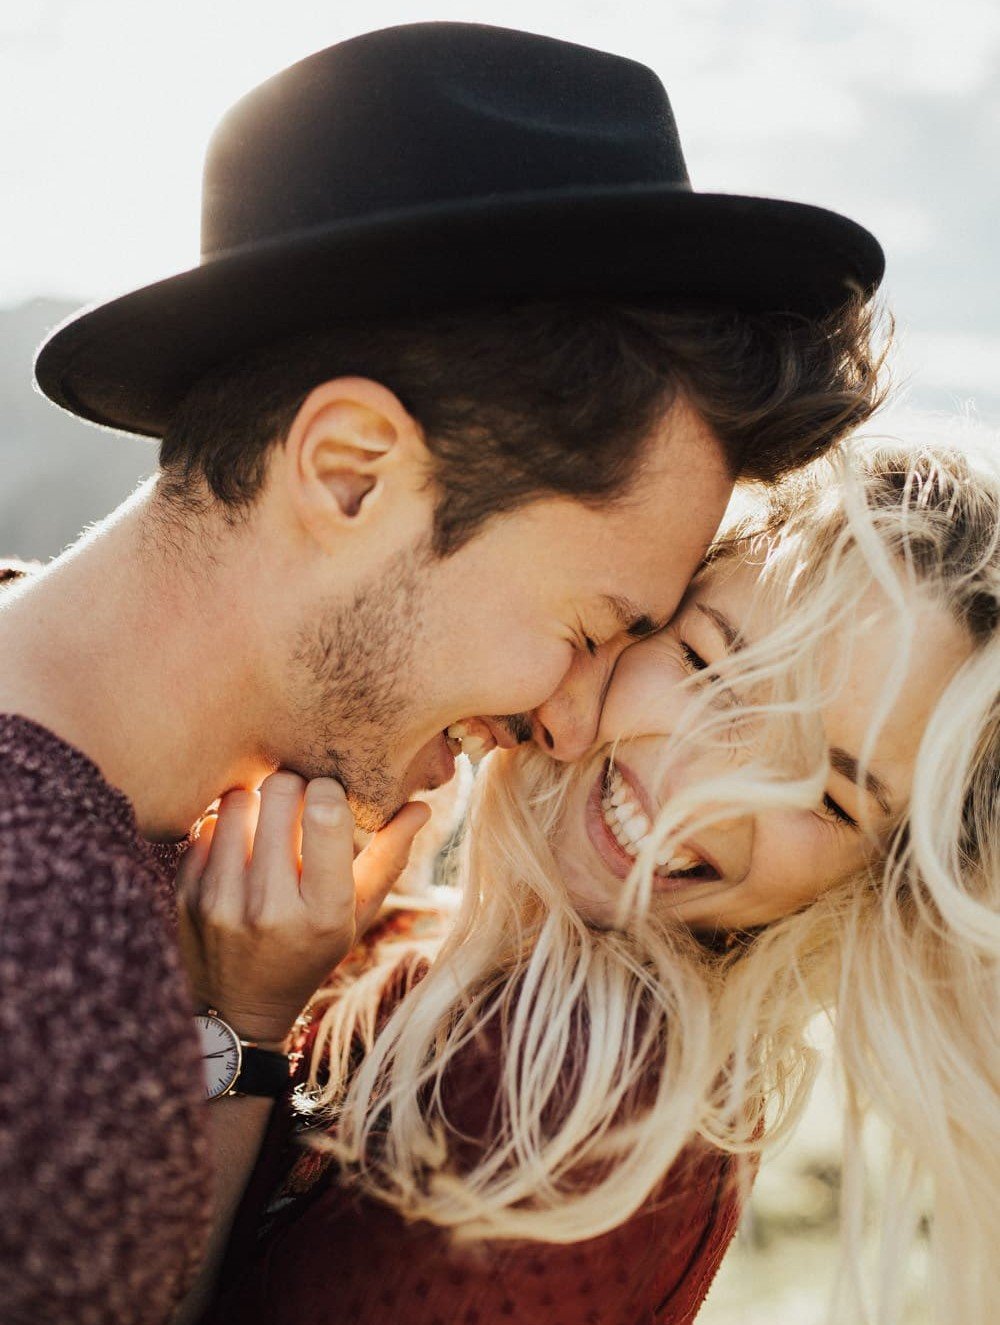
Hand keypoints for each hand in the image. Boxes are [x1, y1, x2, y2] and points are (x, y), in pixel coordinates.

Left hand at [176, 771, 429, 1044]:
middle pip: (279, 792)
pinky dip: (224, 828)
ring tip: (267, 824)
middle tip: (298, 801)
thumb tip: (420, 806)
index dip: (329, 788)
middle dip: (293, 785)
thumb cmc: (310, 951)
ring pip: (237, 801)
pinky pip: (205, 826)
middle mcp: (270, 906)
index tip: (330, 795)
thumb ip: (389, 858)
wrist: (236, 1011)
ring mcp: (220, 901)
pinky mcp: (185, 895)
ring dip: (255, 803)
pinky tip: (238, 851)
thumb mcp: (357, 915)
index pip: (326, 813)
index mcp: (323, 911)